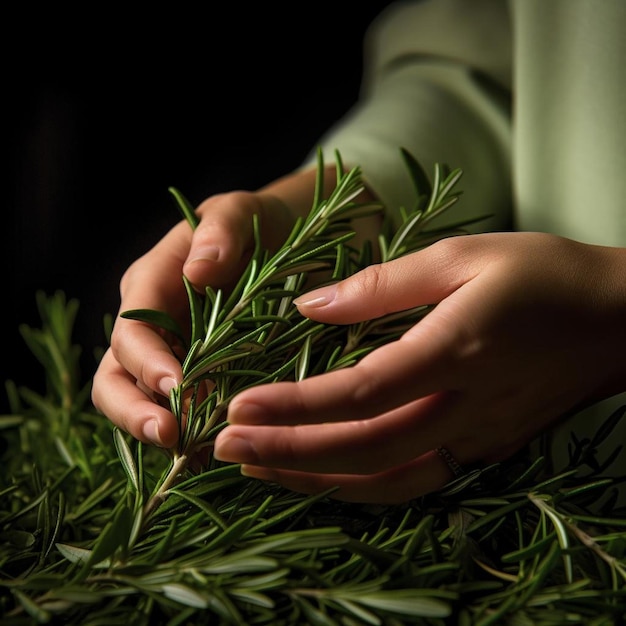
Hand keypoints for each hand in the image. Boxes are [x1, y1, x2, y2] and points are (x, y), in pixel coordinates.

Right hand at [91, 189, 294, 446]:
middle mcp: (152, 325)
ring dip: (160, 431)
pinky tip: (215, 455)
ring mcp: (171, 353)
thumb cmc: (259, 223)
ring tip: (196, 456)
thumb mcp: (242, 213)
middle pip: (116, 376)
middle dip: (134, 411)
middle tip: (171, 437)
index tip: (179, 389)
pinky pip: (181, 412)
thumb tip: (198, 272)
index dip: (147, 363)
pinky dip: (191, 436)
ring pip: (140, 402)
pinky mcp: (198, 375)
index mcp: (152, 283)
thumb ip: (220, 232)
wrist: (287, 241)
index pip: (132, 331)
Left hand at [214, 232, 625, 502]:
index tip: (240, 405)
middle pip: (361, 450)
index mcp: (455, 352)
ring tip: (256, 468)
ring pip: (383, 481)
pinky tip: (319, 477)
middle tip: (224, 446)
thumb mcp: (462, 256)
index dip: (293, 406)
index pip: (357, 395)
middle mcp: (464, 409)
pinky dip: (358, 486)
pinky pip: (410, 481)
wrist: (617, 321)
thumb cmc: (543, 276)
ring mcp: (476, 440)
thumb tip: (308, 306)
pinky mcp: (483, 450)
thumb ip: (380, 285)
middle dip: (286, 452)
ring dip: (313, 479)